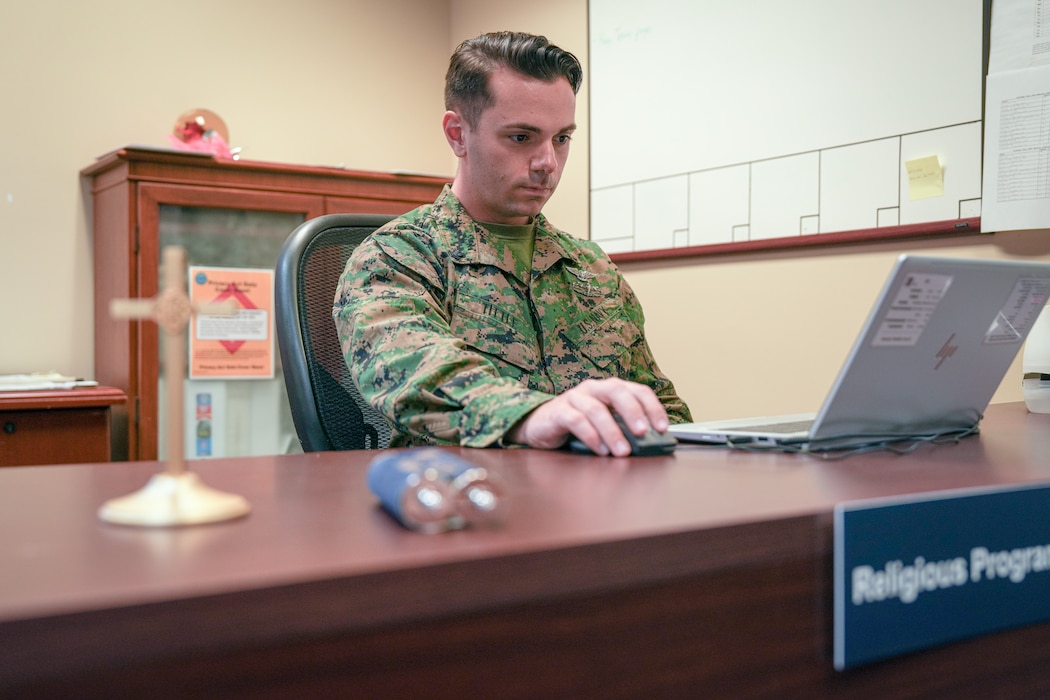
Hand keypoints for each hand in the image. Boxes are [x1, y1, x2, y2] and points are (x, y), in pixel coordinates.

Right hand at [507, 378, 669, 456]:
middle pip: (617, 391)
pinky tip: (599, 449)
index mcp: (609, 389)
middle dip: (633, 412)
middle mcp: (593, 389)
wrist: (540, 426)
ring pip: (596, 409)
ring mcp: (574, 398)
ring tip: (622, 451)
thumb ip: (624, 430)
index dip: (652, 407)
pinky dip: (590, 436)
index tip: (662, 427)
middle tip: (643, 432)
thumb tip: (649, 445)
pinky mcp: (558, 411)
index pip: (637, 390)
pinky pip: (576, 420)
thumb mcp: (605, 427)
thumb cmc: (578, 426)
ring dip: (612, 431)